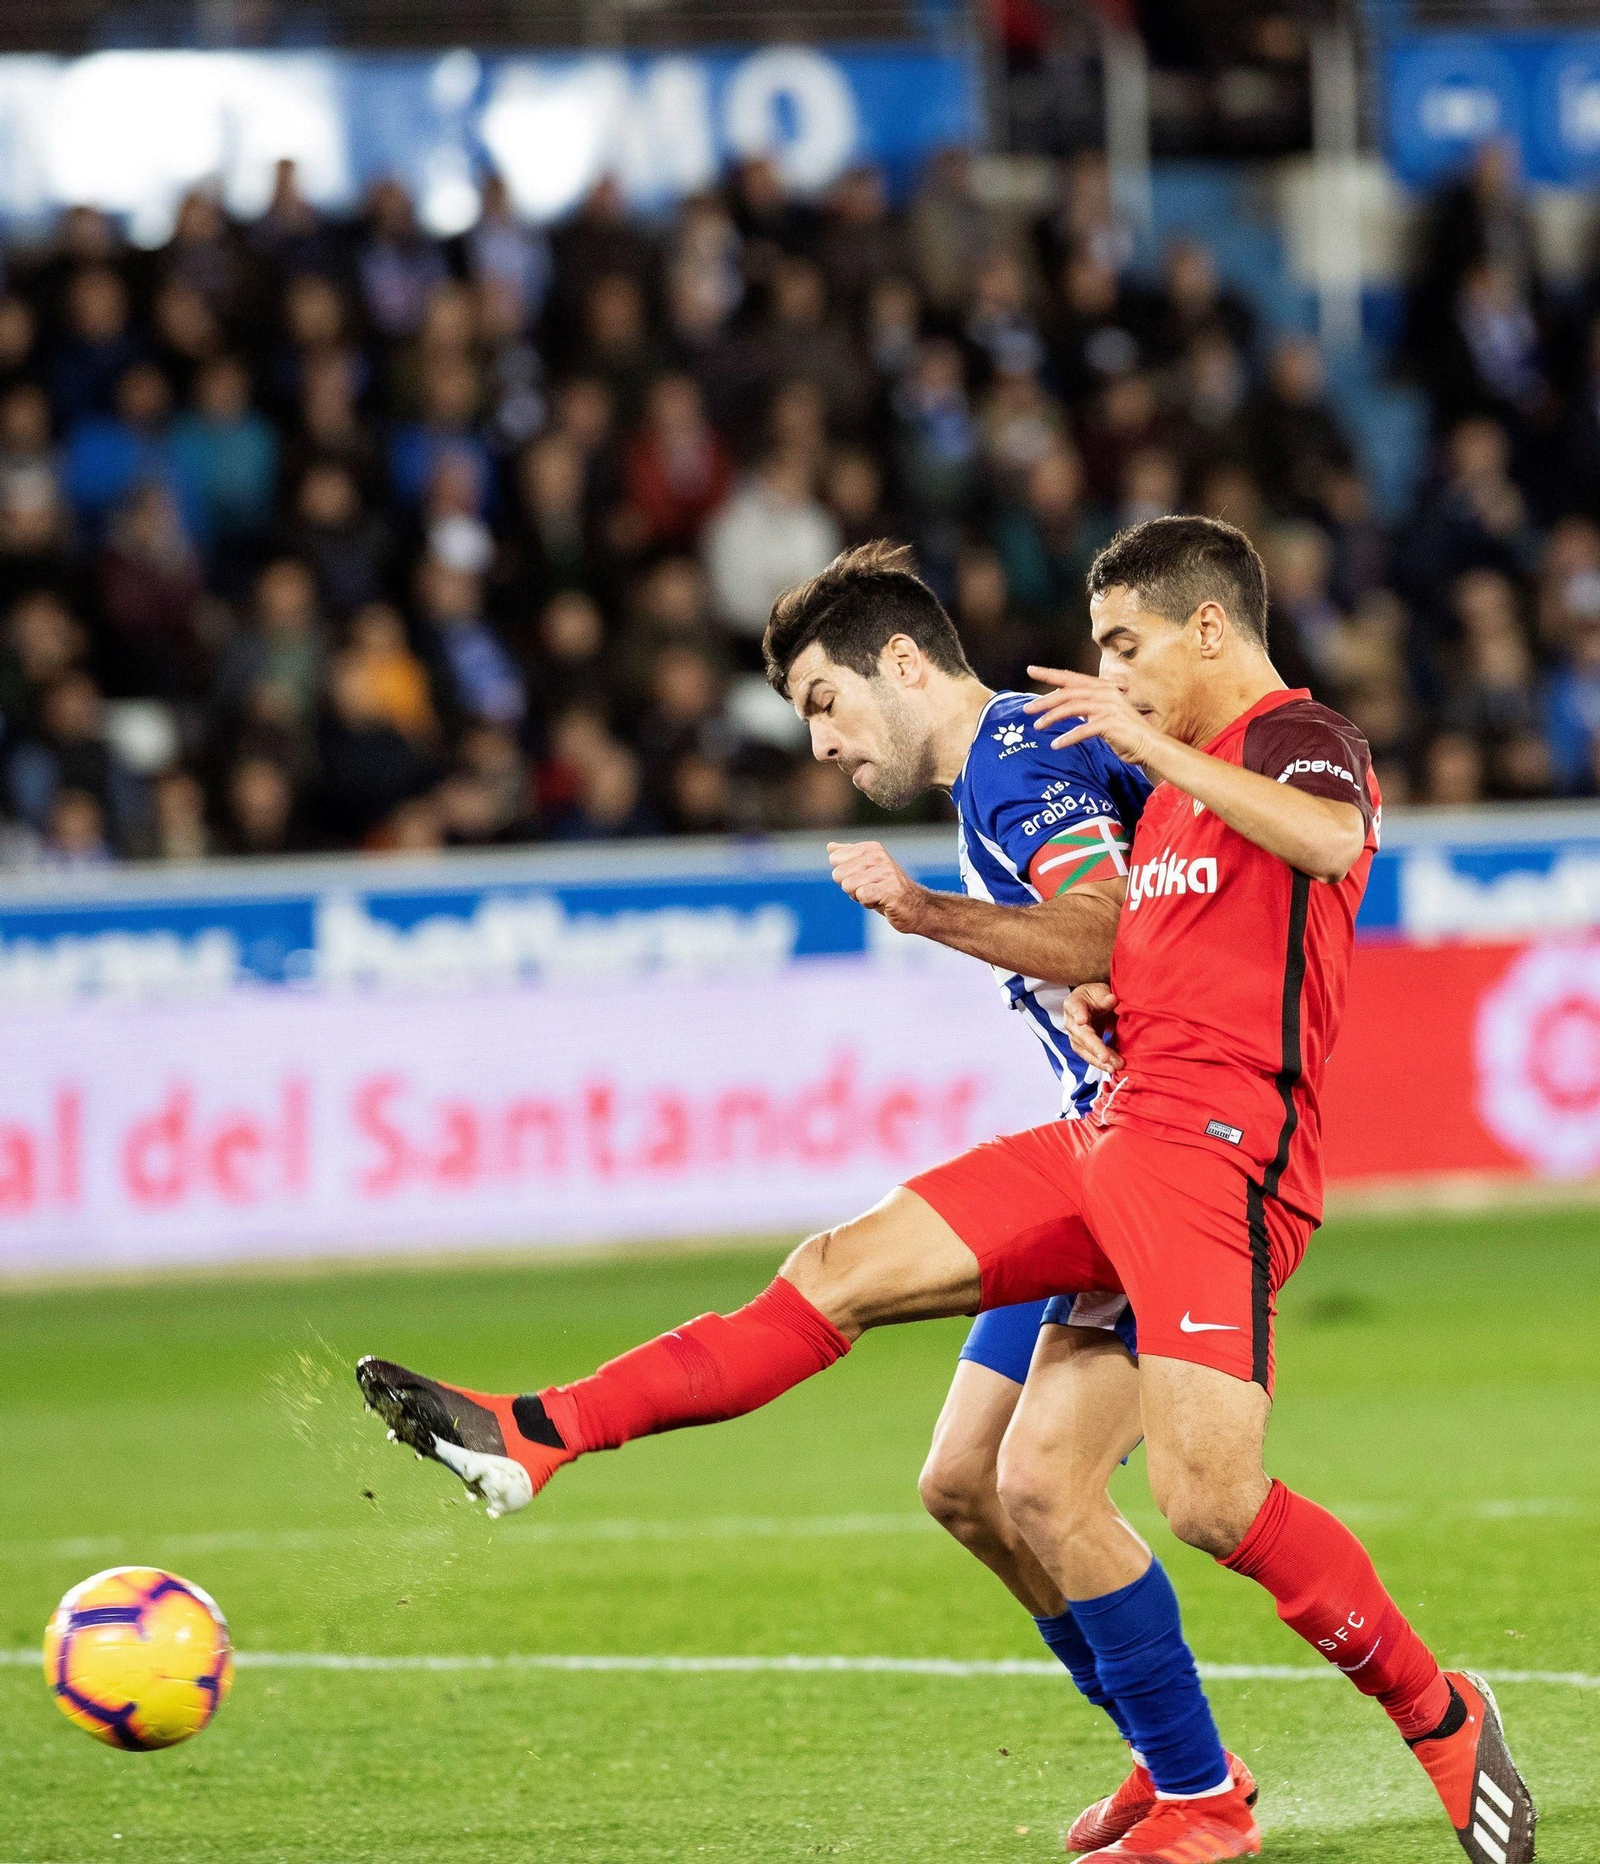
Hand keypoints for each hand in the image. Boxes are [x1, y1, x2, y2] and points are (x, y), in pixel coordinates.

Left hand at [828, 841, 929, 933]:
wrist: (914, 907)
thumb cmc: (886, 888)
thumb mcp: (866, 869)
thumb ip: (849, 857)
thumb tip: (830, 847)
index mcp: (871, 848)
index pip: (835, 859)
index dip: (845, 875)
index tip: (862, 878)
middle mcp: (879, 856)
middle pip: (838, 874)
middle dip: (850, 888)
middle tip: (870, 889)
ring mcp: (886, 872)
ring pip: (848, 885)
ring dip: (859, 897)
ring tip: (876, 896)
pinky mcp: (891, 889)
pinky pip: (862, 895)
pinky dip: (868, 903)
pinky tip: (881, 902)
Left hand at [1024, 667, 1162, 764]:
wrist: (1149, 745)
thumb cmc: (1124, 732)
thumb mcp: (1103, 714)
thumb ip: (1086, 707)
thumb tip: (1063, 705)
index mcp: (1102, 687)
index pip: (1071, 677)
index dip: (1050, 673)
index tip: (1031, 670)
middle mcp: (1105, 693)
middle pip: (1068, 692)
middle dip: (1045, 700)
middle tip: (1026, 709)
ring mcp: (1108, 707)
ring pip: (1072, 708)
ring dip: (1052, 718)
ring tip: (1037, 727)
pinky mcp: (1110, 723)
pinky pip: (1083, 730)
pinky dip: (1068, 738)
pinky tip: (1056, 745)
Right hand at [1063, 980, 1123, 1073]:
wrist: (1092, 1003)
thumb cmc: (1096, 995)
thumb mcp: (1101, 991)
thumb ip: (1105, 997)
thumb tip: (1112, 1000)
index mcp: (1073, 1003)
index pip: (1075, 1008)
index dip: (1078, 1014)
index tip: (1081, 1020)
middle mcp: (1070, 1022)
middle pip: (1081, 1035)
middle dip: (1094, 1047)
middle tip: (1105, 1057)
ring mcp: (1075, 1036)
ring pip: (1084, 1050)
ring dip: (1098, 1060)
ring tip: (1113, 1067)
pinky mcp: (1082, 1047)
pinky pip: (1090, 1056)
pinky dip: (1101, 1064)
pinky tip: (1112, 1068)